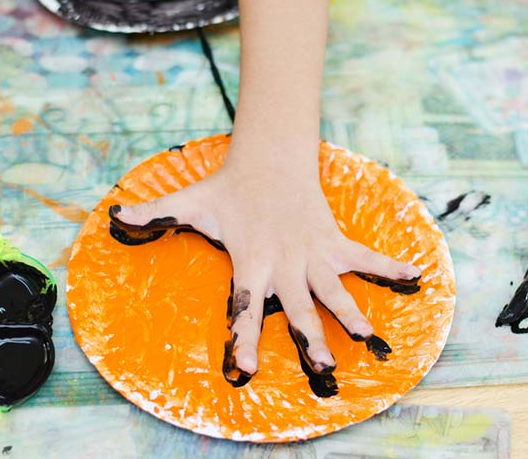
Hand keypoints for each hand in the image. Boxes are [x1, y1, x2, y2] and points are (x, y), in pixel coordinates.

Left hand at [108, 132, 420, 382]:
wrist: (268, 158)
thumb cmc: (228, 187)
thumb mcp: (190, 201)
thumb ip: (155, 213)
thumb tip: (114, 216)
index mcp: (251, 259)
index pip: (245, 305)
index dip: (244, 337)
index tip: (244, 369)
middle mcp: (285, 261)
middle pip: (298, 305)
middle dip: (309, 338)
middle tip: (322, 368)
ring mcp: (312, 251)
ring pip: (334, 288)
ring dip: (351, 312)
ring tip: (367, 337)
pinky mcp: (332, 240)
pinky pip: (363, 256)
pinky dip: (388, 266)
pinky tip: (414, 277)